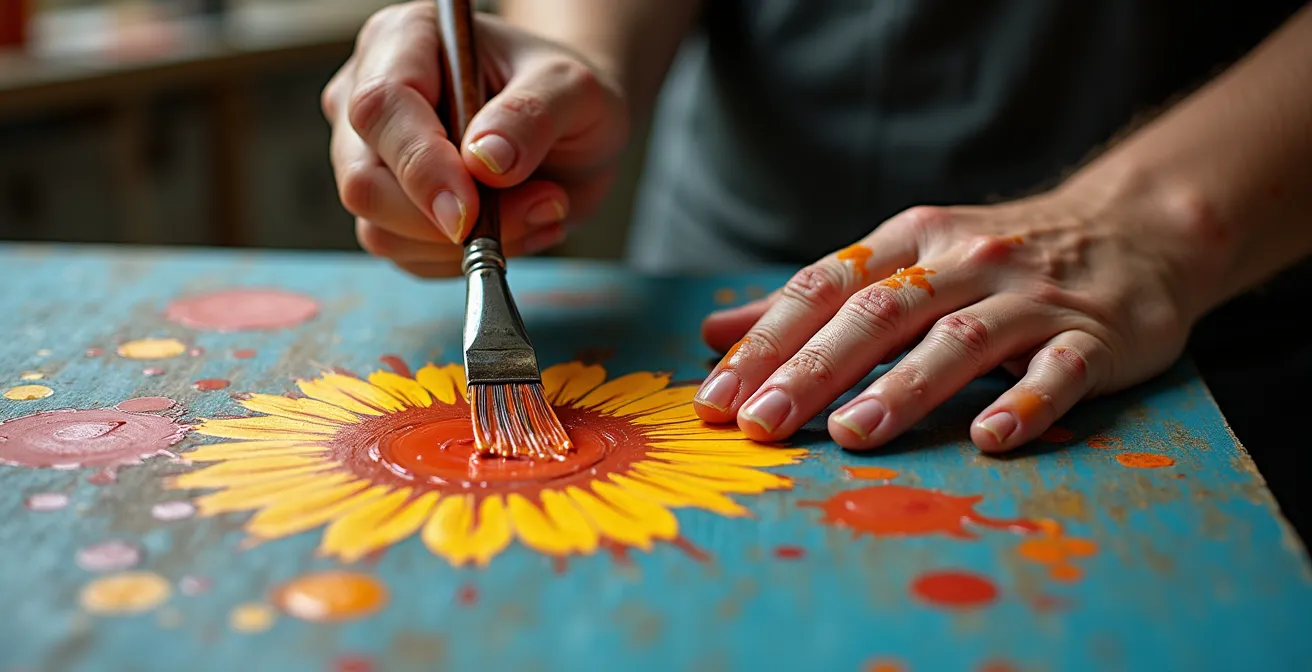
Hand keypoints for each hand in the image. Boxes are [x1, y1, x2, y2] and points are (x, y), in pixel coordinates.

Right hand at [322, 1, 628, 276]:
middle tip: (539, 208)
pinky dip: (467, 258)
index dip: (421, 167)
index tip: (469, 212)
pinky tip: (517, 226)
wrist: (571, 127)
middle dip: (446, 221)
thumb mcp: (574, 88)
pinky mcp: (387, 210)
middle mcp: (369, 97)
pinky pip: (408, 257)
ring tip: (543, 209)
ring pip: (382, 231)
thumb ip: (531, 115)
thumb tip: (483, 161)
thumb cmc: (563, 93)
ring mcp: (371, 158)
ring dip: (469, 244)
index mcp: (405, 40)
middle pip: (364, 181)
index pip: (381, 108)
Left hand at [695, 184, 1219, 451]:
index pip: (825, 288)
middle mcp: (965, 261)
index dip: (768, 343)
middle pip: (881, 314)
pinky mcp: (1095, 335)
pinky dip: (1025, 403)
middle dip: (815, 369)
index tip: (717, 398)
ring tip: (851, 434)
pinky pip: (1058, 371)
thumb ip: (815, 300)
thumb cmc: (995, 257)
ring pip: (960, 341)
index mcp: (910, 241)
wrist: (1135, 226)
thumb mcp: (904, 259)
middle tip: (762, 422)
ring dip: (903, 388)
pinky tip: (989, 438)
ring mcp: (1032, 298)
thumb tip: (716, 333)